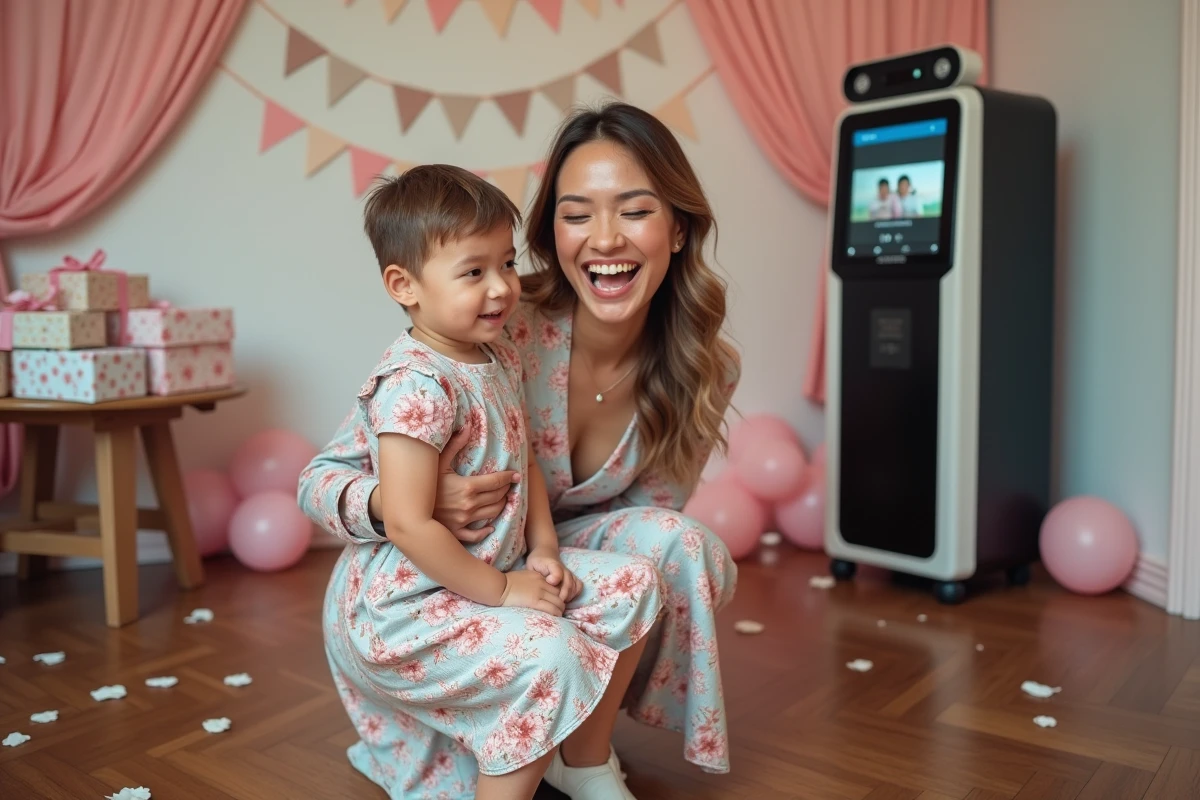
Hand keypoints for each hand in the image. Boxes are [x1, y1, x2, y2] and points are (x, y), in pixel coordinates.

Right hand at [370, 426, 519, 542]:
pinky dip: (485, 530)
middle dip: (506, 489)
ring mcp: (464, 520)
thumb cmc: (423, 482)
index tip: (516, 475)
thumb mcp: (438, 461)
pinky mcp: (456, 532)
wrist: (406, 508)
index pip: (497, 482)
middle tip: (509, 485)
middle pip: (498, 497)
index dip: (509, 477)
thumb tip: (467, 427)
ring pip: (492, 513)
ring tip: (503, 499)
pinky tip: (489, 526)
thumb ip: (455, 445)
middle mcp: (470, 505)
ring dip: (501, 505)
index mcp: (468, 487)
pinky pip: (476, 534)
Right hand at [500, 570, 565, 615]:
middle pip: (559, 594)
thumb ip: (532, 582)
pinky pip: (551, 609)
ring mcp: (539, 592)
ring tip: (558, 616)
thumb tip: (535, 591)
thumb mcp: (523, 577)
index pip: (555, 586)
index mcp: (539, 577)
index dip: (558, 595)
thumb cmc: (506, 584)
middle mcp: (542, 583)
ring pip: (558, 602)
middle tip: (559, 610)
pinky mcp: (535, 602)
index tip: (556, 602)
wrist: (499, 587)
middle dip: (561, 603)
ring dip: (560, 610)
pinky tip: (556, 618)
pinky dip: (556, 614)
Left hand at [525, 548, 581, 602]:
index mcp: (553, 565)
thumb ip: (537, 572)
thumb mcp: (533, 564)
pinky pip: (579, 586)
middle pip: (569, 584)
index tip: (548, 583)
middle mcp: (564, 569)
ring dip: (569, 596)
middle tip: (555, 602)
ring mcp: (570, 574)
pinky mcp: (573, 578)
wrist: (545, 554)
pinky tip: (566, 598)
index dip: (555, 579)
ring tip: (560, 602)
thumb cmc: (537, 562)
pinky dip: (575, 594)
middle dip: (563, 595)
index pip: (558, 573)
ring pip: (575, 586)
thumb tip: (549, 582)